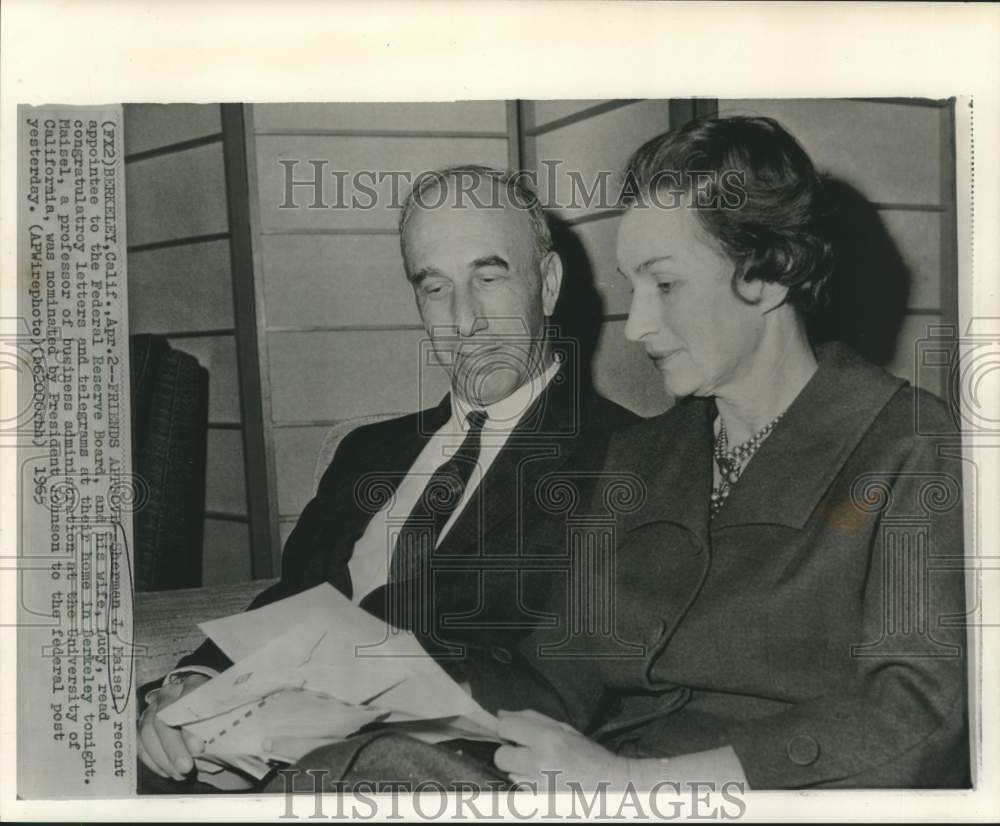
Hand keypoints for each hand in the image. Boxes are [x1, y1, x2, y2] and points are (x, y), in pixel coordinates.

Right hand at [138, 673, 208, 779]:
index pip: (187, 702)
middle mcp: (170, 692)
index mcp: (193, 683)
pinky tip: (167, 772)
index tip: (198, 749)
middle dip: (173, 747)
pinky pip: (140, 742)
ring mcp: (153, 706)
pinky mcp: (142, 722)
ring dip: (162, 757)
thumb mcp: (222, 713)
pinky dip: (152, 760)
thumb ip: (216, 727)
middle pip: (162, 718)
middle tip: (185, 768)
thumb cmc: (214, 710)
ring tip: (179, 774)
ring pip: (147, 730)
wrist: (200, 704)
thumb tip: (213, 750)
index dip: (191, 728)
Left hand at [494, 708, 636, 790]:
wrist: (613, 786)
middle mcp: (539, 762)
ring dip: (520, 770)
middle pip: (500, 756)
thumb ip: (532, 719)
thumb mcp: (565, 729)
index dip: (507, 728)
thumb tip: (502, 714)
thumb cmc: (590, 755)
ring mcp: (538, 785)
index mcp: (547, 738)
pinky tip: (545, 781)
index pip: (505, 728)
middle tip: (524, 752)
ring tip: (541, 768)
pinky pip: (521, 789)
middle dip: (509, 753)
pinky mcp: (539, 800)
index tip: (513, 732)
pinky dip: (528, 784)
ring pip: (510, 775)